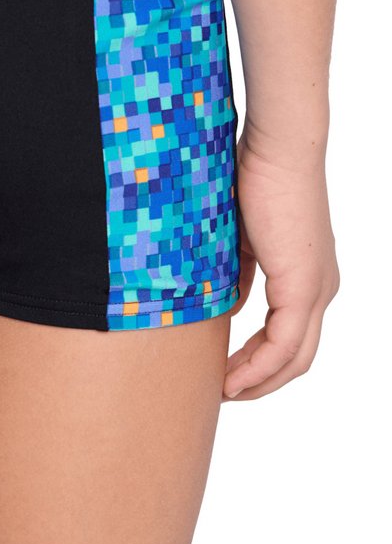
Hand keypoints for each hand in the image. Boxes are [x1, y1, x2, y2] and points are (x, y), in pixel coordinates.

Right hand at [222, 131, 339, 400]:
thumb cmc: (255, 179)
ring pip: (295, 357)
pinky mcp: (304, 286)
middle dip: (261, 382)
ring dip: (258, 381)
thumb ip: (239, 274)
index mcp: (307, 276)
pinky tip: (232, 379)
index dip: (258, 362)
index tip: (225, 373)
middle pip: (298, 358)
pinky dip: (258, 366)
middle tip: (224, 393)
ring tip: (223, 393)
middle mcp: (320, 289)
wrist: (277, 149)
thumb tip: (228, 306)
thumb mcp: (241, 238)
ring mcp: (316, 289)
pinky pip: (284, 343)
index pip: (289, 337)